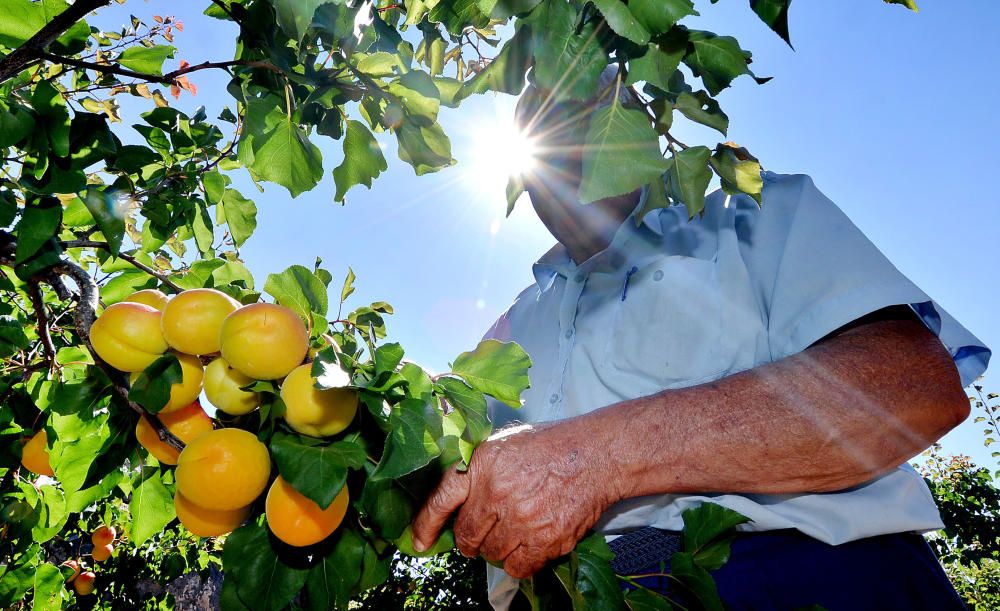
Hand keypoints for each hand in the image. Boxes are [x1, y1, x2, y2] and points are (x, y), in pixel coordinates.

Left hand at [410, 421, 620, 577]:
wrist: (594, 454)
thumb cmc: (547, 447)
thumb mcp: (502, 443)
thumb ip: (475, 469)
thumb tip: (453, 502)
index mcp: (482, 464)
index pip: (441, 499)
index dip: (425, 525)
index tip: (419, 543)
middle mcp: (497, 493)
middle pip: (467, 537)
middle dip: (471, 540)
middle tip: (484, 531)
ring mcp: (522, 519)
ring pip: (492, 554)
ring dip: (498, 549)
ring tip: (514, 530)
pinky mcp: (545, 539)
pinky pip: (519, 568)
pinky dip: (520, 562)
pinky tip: (529, 543)